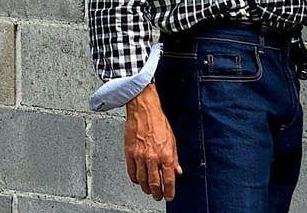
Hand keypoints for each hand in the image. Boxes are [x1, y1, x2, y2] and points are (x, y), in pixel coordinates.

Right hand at [124, 83, 181, 200]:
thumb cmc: (158, 122)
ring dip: (146, 188)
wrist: (143, 110)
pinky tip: (138, 180)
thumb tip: (177, 171)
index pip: (168, 180)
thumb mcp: (172, 140)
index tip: (169, 196)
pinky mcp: (129, 153)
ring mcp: (140, 156)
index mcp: (165, 154)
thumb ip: (174, 158)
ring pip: (142, 180)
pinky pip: (131, 172)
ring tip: (148, 190)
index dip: (169, 191)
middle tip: (158, 196)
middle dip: (157, 193)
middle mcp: (152, 157)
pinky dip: (135, 179)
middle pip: (154, 183)